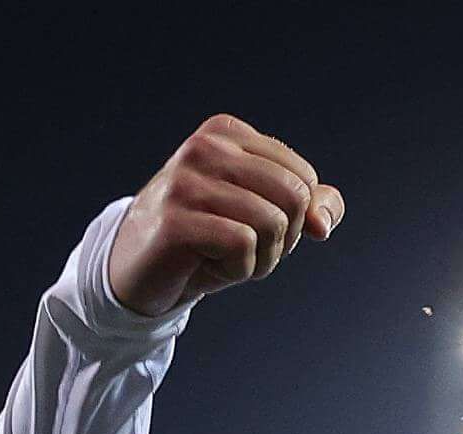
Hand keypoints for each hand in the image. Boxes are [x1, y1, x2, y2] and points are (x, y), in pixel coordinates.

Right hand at [105, 116, 340, 317]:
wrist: (138, 272)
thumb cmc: (203, 241)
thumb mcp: (260, 218)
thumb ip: (305, 207)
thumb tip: (325, 221)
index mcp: (226, 133)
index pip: (302, 178)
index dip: (294, 220)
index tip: (255, 231)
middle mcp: (205, 147)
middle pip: (293, 198)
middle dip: (281, 240)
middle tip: (244, 251)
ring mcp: (186, 181)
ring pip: (272, 223)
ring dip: (259, 260)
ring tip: (223, 259)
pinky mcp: (174, 220)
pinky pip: (243, 246)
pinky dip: (237, 271)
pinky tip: (208, 267)